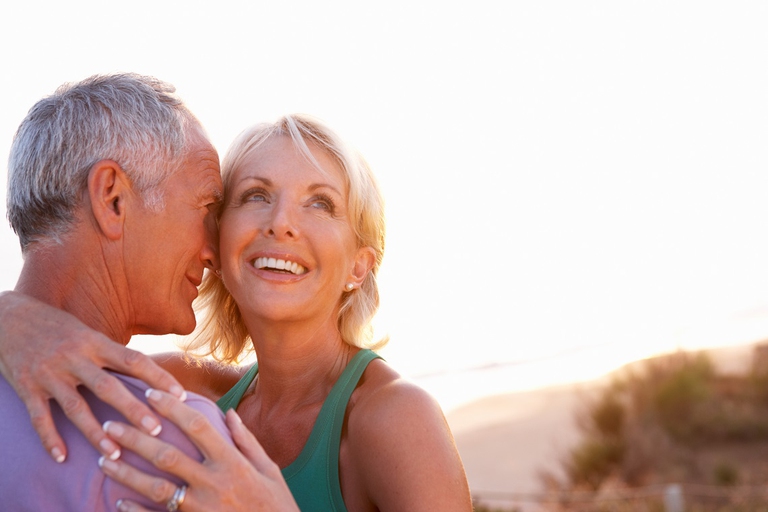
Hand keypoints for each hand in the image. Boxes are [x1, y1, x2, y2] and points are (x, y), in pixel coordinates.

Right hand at [0, 290, 185, 461]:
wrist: (7, 316)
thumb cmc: (55, 326)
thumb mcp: (86, 332)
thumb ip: (110, 352)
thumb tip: (143, 370)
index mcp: (94, 342)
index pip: (134, 360)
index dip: (158, 378)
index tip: (180, 396)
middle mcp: (74, 357)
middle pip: (109, 387)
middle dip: (134, 410)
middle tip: (156, 431)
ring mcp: (50, 373)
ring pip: (77, 407)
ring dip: (96, 432)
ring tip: (115, 453)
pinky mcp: (26, 386)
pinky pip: (40, 416)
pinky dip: (50, 438)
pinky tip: (62, 456)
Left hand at [100, 390, 298, 511]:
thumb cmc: (276, 505)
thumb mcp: (269, 469)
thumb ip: (246, 441)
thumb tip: (228, 414)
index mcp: (233, 463)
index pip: (197, 426)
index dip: (172, 408)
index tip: (150, 393)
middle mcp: (214, 484)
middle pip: (167, 456)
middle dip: (135, 438)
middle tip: (109, 424)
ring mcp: (202, 509)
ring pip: (156, 489)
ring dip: (126, 474)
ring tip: (104, 459)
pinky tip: (118, 502)